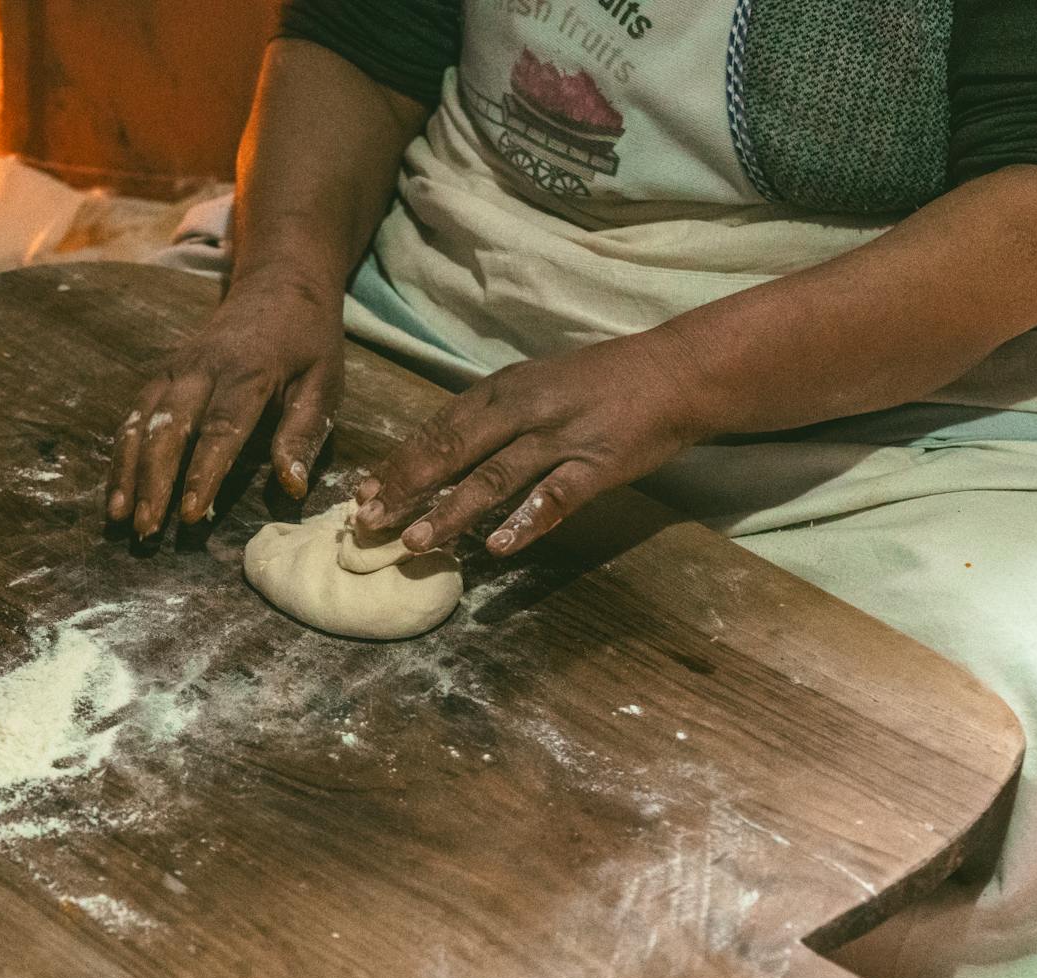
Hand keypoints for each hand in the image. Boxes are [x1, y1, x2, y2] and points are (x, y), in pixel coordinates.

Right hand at [107, 270, 344, 536]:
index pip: (220, 429)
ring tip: (119, 517)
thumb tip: (291, 488)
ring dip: (127, 471)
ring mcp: (176, 369)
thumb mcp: (324, 383)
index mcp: (248, 373)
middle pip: (168, 429)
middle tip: (146, 529)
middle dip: (153, 481)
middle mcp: (202, 369)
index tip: (190, 515)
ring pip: (141, 422)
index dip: (202, 474)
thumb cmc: (308, 343)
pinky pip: (135, 415)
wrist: (279, 285)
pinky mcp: (162, 374)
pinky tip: (116, 491)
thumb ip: (304, 434)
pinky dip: (121, 453)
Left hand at [354, 329, 713, 555]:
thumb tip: (435, 453)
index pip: (436, 428)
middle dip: (406, 489)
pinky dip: (524, 522)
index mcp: (501, 389)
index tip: (361, 493)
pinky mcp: (598, 464)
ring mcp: (561, 437)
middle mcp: (523, 408)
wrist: (675, 371)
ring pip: (495, 477)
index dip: (397, 463)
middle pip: (452, 451)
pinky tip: (497, 547)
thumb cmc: (598, 384)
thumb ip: (488, 418)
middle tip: (368, 522)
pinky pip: (555, 497)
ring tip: (415, 543)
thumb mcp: (534, 387)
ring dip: (451, 512)